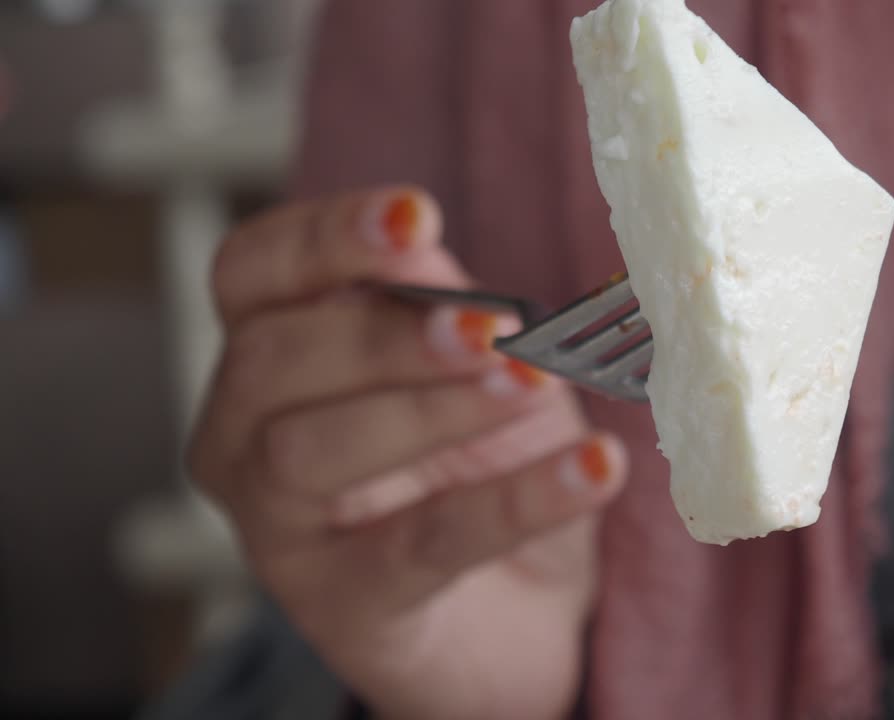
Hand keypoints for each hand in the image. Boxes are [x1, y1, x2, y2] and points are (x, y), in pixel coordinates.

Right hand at [188, 187, 626, 719]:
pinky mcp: (342, 607)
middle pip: (271, 360)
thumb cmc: (477, 459)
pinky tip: (596, 468)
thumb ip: (441, 304)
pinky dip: (516, 501)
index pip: (252, 271)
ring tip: (532, 386)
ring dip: (433, 411)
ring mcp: (278, 529)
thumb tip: (429, 242)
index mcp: (268, 349)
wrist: (517, 605)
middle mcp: (242, 434)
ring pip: (313, 453)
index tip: (418, 216)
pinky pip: (420, 546)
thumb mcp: (469, 363)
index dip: (324, 238)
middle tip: (496, 329)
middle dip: (386, 336)